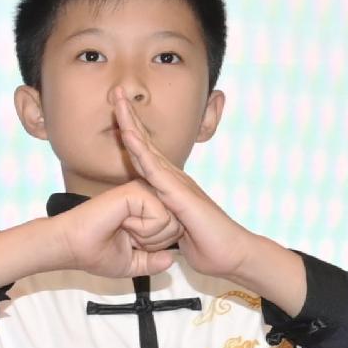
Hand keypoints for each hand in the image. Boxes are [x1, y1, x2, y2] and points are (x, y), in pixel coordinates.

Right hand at [0, 182, 182, 286]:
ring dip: (150, 238)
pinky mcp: (136, 191)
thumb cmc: (97, 254)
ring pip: (172, 221)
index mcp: (146, 210)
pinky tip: (124, 224)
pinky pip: (161, 217)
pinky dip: (144, 230)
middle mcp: (147, 197)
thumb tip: (172, 259)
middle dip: (156, 244)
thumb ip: (154, 262)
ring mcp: (142, 191)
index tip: (132, 245)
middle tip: (129, 238)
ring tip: (126, 230)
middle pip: (178, 226)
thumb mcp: (133, 264)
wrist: (73, 247)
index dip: (158, 248)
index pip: (175, 230)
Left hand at [107, 90, 301, 308]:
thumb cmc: (207, 244)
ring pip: (147, 148)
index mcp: (170, 185)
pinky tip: (128, 135)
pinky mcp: (180, 193)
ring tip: (118, 100)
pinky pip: (154, 168)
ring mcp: (177, 182)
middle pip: (145, 142)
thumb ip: (164, 218)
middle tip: (116, 92)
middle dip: (129, 117)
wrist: (230, 254)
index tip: (117, 113)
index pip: (146, 154)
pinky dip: (139, 150)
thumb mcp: (176, 229)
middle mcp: (174, 177)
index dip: (131, 132)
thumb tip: (151, 220)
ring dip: (131, 123)